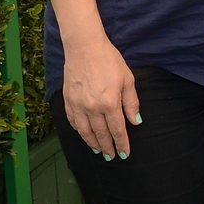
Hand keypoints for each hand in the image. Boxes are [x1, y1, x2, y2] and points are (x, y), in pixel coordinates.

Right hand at [62, 35, 140, 158]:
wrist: (84, 47)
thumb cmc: (109, 60)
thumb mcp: (127, 79)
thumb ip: (132, 103)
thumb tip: (135, 122)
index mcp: (110, 103)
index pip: (117, 130)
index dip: (122, 144)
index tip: (124, 154)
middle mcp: (93, 108)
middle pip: (101, 134)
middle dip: (107, 147)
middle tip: (111, 156)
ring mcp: (78, 105)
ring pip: (85, 131)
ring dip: (92, 143)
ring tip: (98, 150)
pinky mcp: (68, 100)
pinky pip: (73, 121)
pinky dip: (79, 131)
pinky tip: (84, 134)